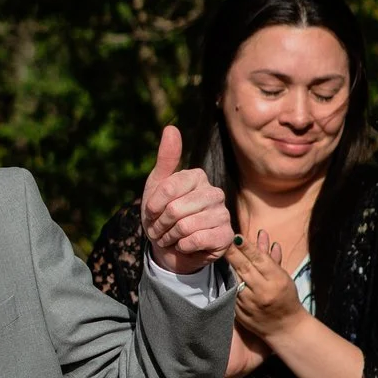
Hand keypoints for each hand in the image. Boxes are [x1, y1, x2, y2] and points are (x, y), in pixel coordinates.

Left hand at [140, 125, 233, 275]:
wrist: (170, 249)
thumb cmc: (162, 216)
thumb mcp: (156, 186)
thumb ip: (166, 159)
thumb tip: (171, 128)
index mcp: (197, 176)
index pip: (168, 187)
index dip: (153, 205)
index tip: (151, 213)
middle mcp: (214, 192)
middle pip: (175, 209)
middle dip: (160, 224)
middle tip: (160, 229)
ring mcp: (223, 214)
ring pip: (185, 226)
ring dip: (170, 237)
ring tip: (171, 237)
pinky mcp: (226, 236)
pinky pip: (196, 240)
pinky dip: (183, 246)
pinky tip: (185, 245)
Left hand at [226, 229, 302, 343]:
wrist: (286, 327)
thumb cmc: (287, 297)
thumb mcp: (283, 276)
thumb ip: (271, 258)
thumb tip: (261, 234)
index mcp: (277, 281)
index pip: (260, 260)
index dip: (247, 248)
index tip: (237, 237)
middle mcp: (263, 292)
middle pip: (245, 269)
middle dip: (233, 253)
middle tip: (223, 241)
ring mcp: (250, 303)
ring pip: (235, 280)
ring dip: (227, 266)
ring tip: (220, 253)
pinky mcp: (240, 312)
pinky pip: (232, 293)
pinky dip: (228, 282)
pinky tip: (221, 272)